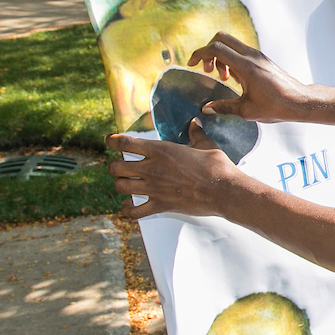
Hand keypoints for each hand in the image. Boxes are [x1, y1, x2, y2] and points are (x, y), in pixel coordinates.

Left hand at [107, 121, 239, 217]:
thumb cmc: (216, 166)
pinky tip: (128, 206)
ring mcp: (154, 188)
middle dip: (115, 166)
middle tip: (122, 166)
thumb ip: (195, 134)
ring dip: (121, 185)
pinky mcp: (160, 205)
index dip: (112, 140)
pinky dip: (128, 210)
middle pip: (115, 167)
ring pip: (120, 187)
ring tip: (126, 183)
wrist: (224, 190)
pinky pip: (134, 211)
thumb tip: (195, 123)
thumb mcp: (206, 144)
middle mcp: (152, 168)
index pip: (124, 143)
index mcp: (160, 150)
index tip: (110, 140)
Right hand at [188, 32, 307, 122]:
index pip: (216, 48)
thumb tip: (206, 108)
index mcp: (246, 66)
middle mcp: (252, 56)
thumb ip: (224, 107)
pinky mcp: (261, 59)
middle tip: (208, 71)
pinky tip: (234, 78)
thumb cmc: (277, 106)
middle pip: (222, 38)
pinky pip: (240, 51)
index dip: (200, 53)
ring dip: (220, 56)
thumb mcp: (247, 110)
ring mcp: (258, 55)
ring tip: (222, 77)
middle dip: (209, 51)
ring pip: (231, 44)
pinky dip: (231, 59)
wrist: (300, 101)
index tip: (192, 64)